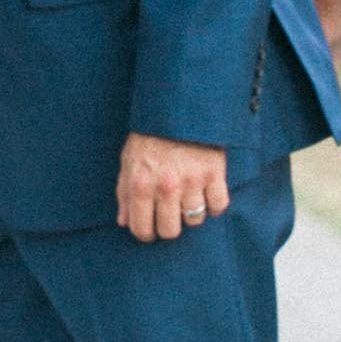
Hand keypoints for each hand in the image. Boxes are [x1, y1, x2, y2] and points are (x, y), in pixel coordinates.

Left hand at [116, 133, 230, 242]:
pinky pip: (218, 206)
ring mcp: (192, 181)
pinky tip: (205, 194)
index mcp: (141, 183)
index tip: (150, 230)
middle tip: (169, 215)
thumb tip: (123, 222)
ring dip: (190, 213)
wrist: (178, 107)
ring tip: (186, 198)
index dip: (145, 233)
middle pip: (170, 231)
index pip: (142, 229)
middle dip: (168, 226)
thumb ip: (124, 192)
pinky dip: (213, 205)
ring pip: (195, 221)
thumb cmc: (150, 136)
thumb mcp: (128, 160)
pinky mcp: (214, 173)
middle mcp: (166, 186)